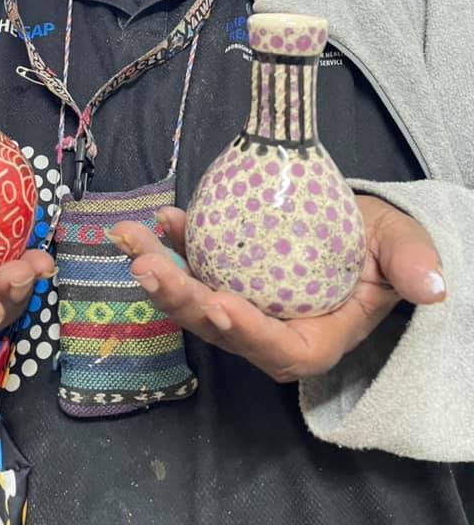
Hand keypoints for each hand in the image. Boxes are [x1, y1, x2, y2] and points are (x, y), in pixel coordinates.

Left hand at [109, 194, 444, 382]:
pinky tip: (161, 218)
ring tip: (133, 240)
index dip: (248, 333)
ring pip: (194, 299)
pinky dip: (173, 244)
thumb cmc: (379, 244)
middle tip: (150, 267)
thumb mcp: (401, 247)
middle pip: (221, 328)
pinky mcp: (224, 276)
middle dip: (181, 301)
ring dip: (160, 272)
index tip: (219, 304)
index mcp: (315, 336)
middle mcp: (270, 329)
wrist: (355, 227)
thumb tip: (434, 287)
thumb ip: (411, 264)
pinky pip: (194, 265)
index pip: (280, 348)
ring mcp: (242, 303)